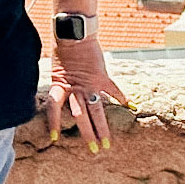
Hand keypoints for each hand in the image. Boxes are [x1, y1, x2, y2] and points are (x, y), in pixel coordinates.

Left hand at [45, 34, 125, 153]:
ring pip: (97, 110)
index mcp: (61, 85)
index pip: (54, 108)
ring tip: (107, 142)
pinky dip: (122, 98)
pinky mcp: (102, 77)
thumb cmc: (63, 48)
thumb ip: (60, 83)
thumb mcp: (56, 68)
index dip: (54, 123)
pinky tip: (131, 107)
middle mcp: (76, 88)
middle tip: (93, 150)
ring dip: (102, 128)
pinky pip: (113, 90)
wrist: (75, 33)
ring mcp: (90, 84)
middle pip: (81, 116)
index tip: (54, 138)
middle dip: (87, 134)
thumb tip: (59, 93)